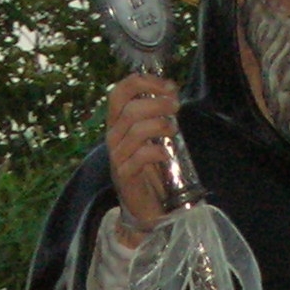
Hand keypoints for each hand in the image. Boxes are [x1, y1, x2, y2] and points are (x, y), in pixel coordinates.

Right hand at [106, 74, 178, 235]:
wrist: (144, 207)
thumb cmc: (149, 169)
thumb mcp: (152, 136)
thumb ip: (157, 115)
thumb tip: (171, 91)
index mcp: (117, 123)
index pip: (118, 92)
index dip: (142, 82)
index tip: (168, 85)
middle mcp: (113, 137)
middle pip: (129, 109)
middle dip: (157, 102)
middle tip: (176, 106)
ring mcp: (117, 157)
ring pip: (135, 130)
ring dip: (159, 124)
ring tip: (173, 128)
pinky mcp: (125, 176)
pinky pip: (141, 157)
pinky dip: (157, 151)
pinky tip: (166, 154)